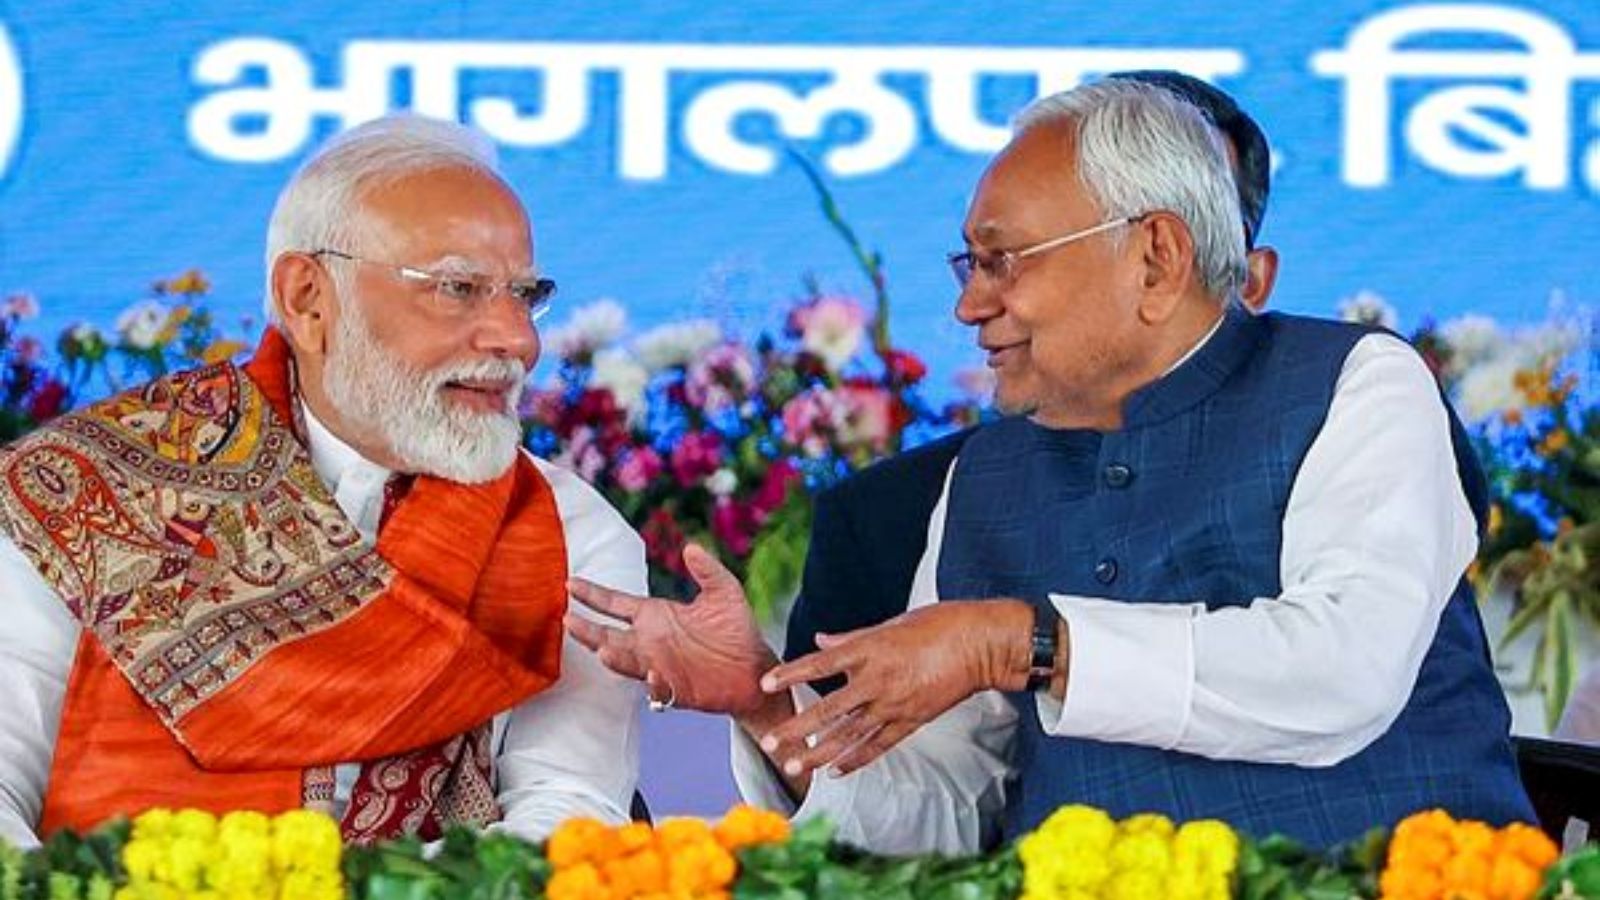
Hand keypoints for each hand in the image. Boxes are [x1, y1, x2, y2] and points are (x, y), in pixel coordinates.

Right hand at [566, 543, 778, 715]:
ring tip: (602, 650)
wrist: (755, 670)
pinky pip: (657, 689)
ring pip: (626, 662)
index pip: (615, 603)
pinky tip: (651, 675)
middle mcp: (650, 641)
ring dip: (614, 657)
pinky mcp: (675, 689)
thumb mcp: (724, 592)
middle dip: (588, 629)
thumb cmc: (736, 630)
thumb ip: (707, 570)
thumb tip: (691, 547)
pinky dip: (653, 684)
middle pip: (608, 634)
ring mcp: (659, 666)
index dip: (592, 594)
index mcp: (656, 616)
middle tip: (568, 620)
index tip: (569, 583)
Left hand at [755, 599, 1032, 778]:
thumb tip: (821, 641)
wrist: (982, 644)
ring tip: (794, 767)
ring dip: (819, 753)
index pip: (819, 664)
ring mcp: (895, 705)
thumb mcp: (890, 623)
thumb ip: (851, 637)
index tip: (764, 683)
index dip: (790, 674)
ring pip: (850, 735)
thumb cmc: (939, 624)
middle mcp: (878, 680)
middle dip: (796, 730)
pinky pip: (878, 745)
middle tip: (769, 745)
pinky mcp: (912, 721)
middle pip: (828, 710)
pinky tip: (836, 770)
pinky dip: (856, 759)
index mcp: (870, 649)